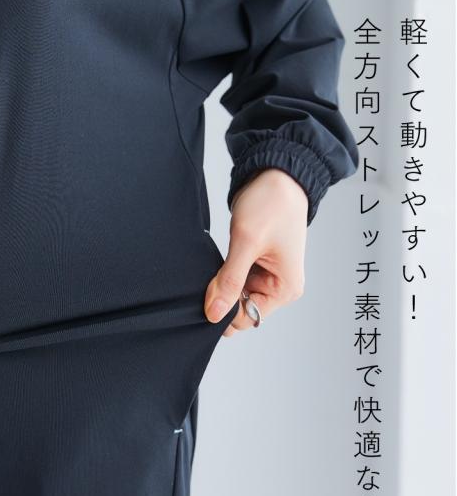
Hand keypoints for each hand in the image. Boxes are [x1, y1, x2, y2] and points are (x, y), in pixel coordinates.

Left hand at [204, 168, 308, 334]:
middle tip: (211, 276)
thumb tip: (214, 315)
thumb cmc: (272, 204)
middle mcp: (278, 288)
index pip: (247, 319)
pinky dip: (223, 274)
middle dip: (223, 298)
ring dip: (222, 284)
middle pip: (240, 310)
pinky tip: (220, 260)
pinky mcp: (255, 267)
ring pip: (234, 296)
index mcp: (285, 289)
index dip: (225, 312)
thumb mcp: (247, 243)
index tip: (210, 293)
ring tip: (219, 262)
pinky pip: (234, 281)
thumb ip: (230, 281)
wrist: (276, 175)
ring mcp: (266, 278)